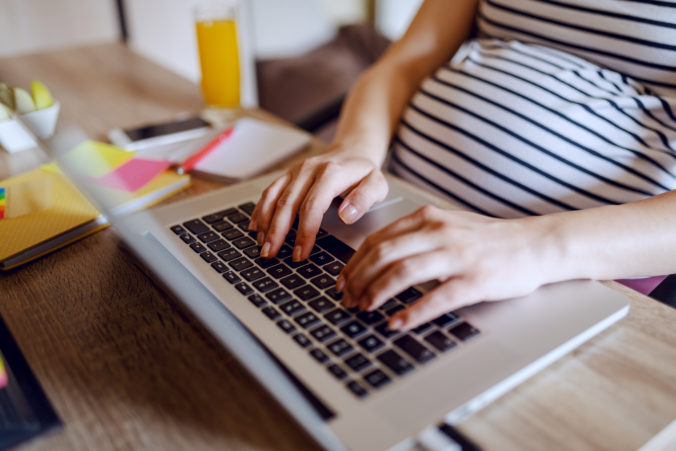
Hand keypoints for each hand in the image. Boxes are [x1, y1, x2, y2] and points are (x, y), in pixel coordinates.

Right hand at [249, 146, 387, 260]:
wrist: (353, 150)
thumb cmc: (364, 173)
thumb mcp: (377, 185)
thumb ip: (364, 199)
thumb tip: (346, 216)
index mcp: (331, 173)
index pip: (312, 206)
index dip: (304, 232)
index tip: (300, 253)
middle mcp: (309, 169)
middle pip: (287, 203)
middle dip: (277, 232)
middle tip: (271, 254)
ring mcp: (296, 171)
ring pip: (274, 197)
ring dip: (265, 222)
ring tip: (262, 245)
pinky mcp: (288, 174)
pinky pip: (269, 191)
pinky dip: (260, 210)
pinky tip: (255, 227)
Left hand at [337, 205, 558, 329]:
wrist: (536, 244)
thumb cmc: (489, 239)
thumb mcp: (448, 224)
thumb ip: (415, 235)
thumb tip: (378, 256)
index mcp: (428, 218)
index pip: (378, 239)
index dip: (353, 262)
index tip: (341, 280)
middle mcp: (439, 233)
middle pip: (383, 254)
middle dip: (357, 279)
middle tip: (346, 299)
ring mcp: (458, 256)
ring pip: (403, 272)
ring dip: (377, 292)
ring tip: (364, 308)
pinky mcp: (475, 280)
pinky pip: (437, 298)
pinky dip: (412, 312)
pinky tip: (397, 322)